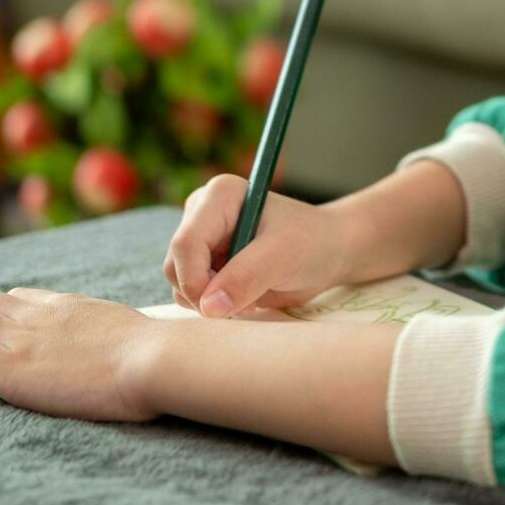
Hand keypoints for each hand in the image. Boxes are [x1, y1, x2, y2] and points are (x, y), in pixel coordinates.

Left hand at [0, 287, 162, 421]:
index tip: (25, 354)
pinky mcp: (13, 365)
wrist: (155, 360)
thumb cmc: (155, 354)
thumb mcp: (124, 329)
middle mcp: (40, 314)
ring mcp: (24, 337)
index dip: (9, 323)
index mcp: (67, 306)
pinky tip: (1, 393)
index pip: (17, 297)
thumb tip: (121, 348)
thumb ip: (104, 332)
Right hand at [164, 174, 351, 318]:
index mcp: (219, 196)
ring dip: (210, 302)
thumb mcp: (283, 256)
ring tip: (251, 299)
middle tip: (245, 303)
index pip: (186, 243)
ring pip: (180, 283)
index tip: (219, 308)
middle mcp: (203, 213)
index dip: (195, 281)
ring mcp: (203, 238)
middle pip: (176, 265)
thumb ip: (246, 277)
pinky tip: (246, 298)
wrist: (328, 251)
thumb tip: (208, 307)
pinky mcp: (206, 261)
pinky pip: (192, 292)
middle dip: (204, 294)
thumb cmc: (311, 242)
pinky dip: (215, 304)